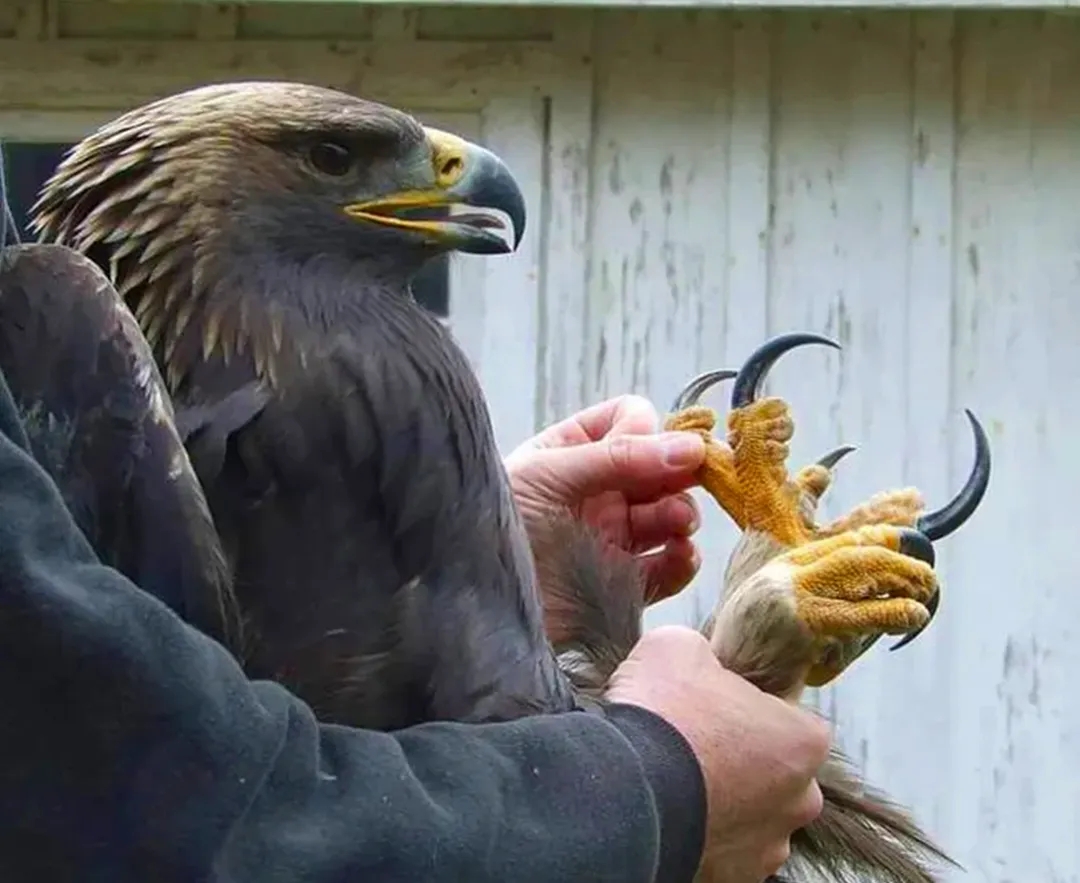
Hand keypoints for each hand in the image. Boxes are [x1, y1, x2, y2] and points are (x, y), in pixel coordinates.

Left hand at [505, 395, 705, 608]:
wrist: (473, 602)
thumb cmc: (495, 523)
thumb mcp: (549, 474)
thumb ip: (619, 458)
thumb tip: (691, 447)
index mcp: (573, 451)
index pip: (631, 420)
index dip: (650, 431)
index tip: (657, 451)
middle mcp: (596, 491)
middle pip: (661, 468)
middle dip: (679, 473)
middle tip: (695, 480)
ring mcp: (610, 537)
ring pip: (670, 516)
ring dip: (682, 515)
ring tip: (678, 523)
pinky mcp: (620, 584)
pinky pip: (667, 568)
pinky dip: (682, 561)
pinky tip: (679, 555)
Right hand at [607, 626, 828, 882]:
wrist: (623, 787)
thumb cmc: (663, 713)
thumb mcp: (679, 646)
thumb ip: (705, 652)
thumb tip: (698, 660)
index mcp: (804, 741)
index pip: (790, 715)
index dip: (752, 704)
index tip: (718, 700)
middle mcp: (800, 800)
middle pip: (778, 770)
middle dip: (745, 758)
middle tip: (697, 739)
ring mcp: (767, 845)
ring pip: (754, 813)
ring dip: (727, 798)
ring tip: (679, 778)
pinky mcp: (731, 875)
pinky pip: (726, 847)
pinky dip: (705, 830)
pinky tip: (673, 808)